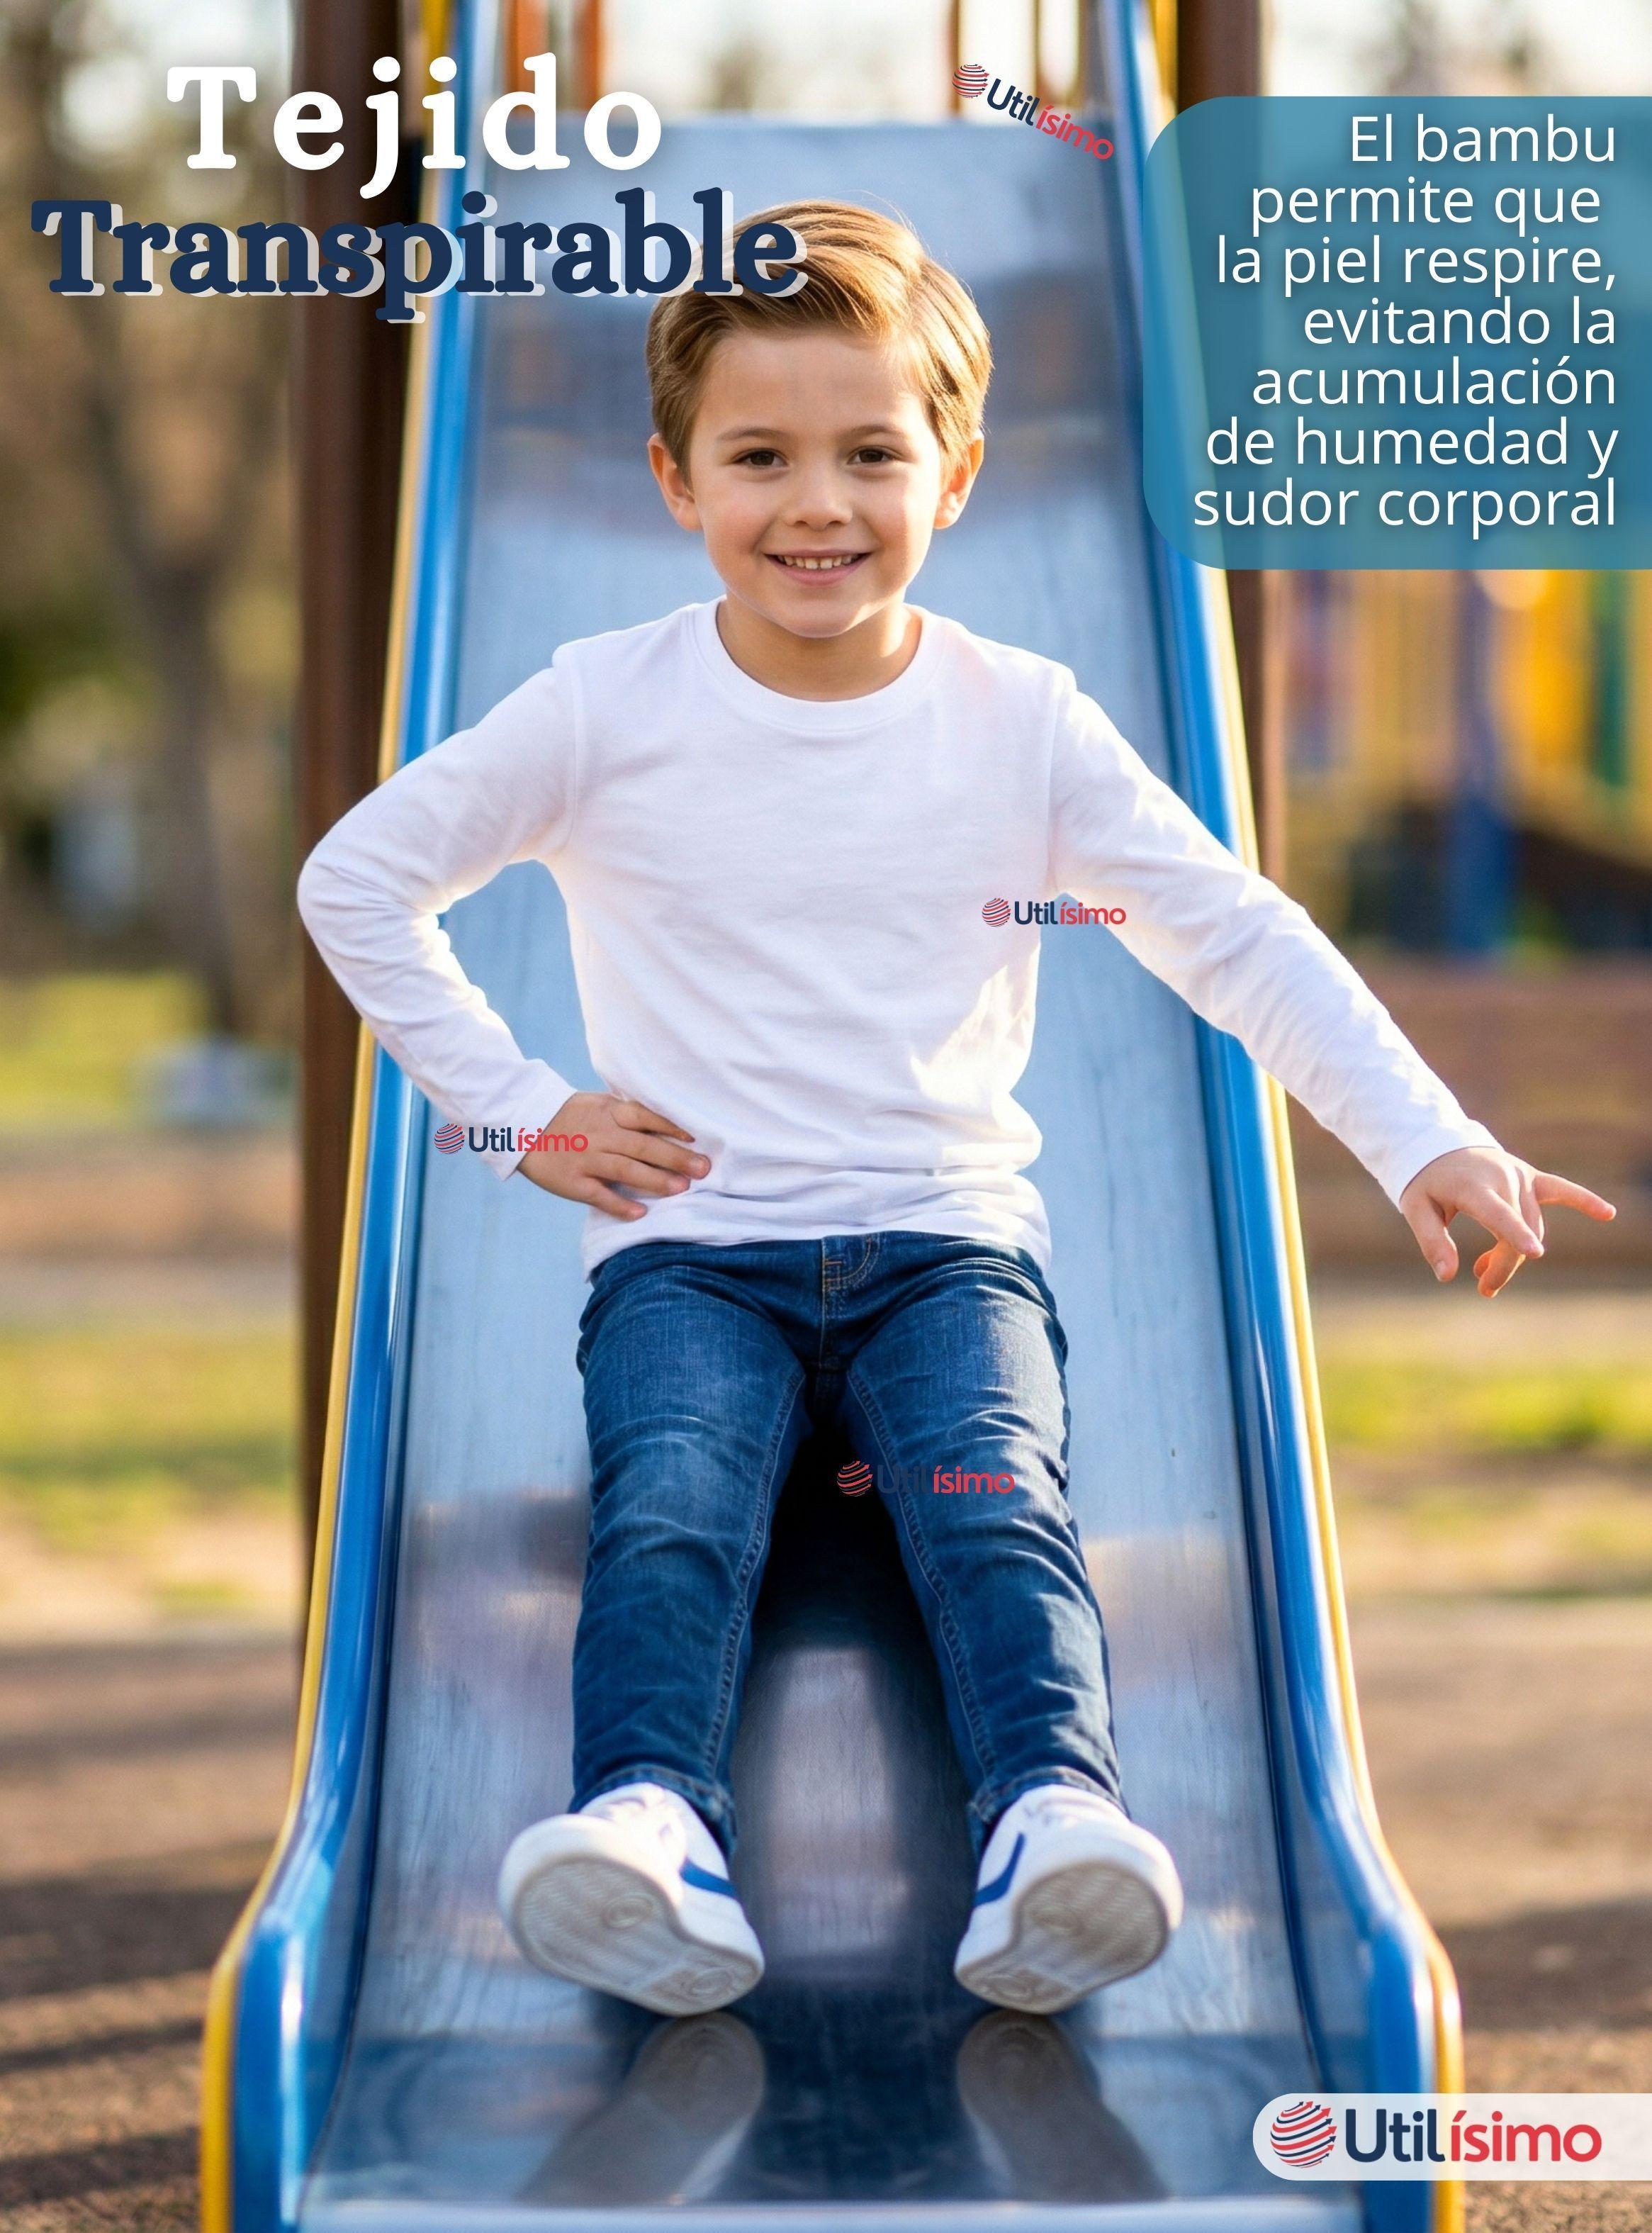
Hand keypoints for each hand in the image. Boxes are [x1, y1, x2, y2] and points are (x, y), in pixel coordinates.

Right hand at [517, 1092, 709, 1219]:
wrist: (522, 1126)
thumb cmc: (569, 1116)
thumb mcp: (598, 1104)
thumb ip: (628, 1112)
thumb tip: (667, 1121)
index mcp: (608, 1113)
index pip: (645, 1117)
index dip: (671, 1127)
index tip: (696, 1139)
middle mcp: (600, 1135)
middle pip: (643, 1146)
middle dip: (675, 1158)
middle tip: (703, 1169)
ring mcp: (586, 1159)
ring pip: (625, 1170)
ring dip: (655, 1180)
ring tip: (681, 1188)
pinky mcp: (573, 1182)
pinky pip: (600, 1195)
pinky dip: (620, 1204)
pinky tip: (641, 1212)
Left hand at [1399, 1145, 1614, 1296]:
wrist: (1439, 1146)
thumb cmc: (1427, 1182)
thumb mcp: (1417, 1209)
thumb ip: (1432, 1242)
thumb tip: (1447, 1276)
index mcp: (1474, 1187)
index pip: (1498, 1213)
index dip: (1514, 1234)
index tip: (1534, 1252)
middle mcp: (1504, 1180)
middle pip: (1519, 1232)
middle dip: (1503, 1265)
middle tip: (1483, 1286)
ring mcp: (1522, 1177)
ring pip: (1534, 1226)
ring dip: (1517, 1253)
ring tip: (1484, 1270)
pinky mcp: (1533, 1177)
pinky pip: (1562, 1189)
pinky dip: (1585, 1201)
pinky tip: (1608, 1214)